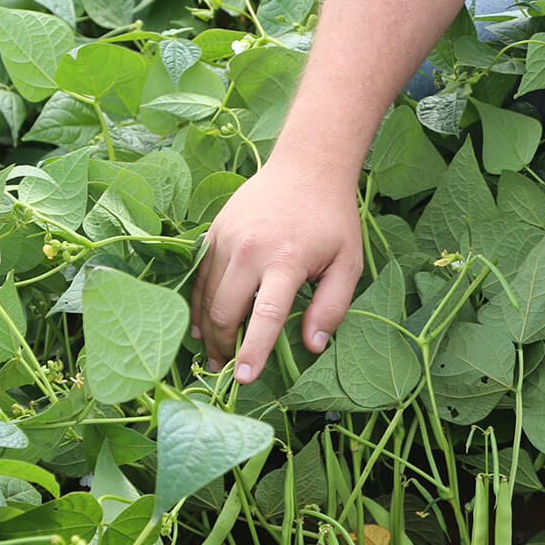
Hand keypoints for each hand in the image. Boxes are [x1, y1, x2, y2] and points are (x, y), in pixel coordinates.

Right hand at [189, 151, 363, 383]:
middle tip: (228, 371)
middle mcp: (249, 249)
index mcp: (286, 260)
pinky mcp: (214, 231)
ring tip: (214, 354)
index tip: (243, 379)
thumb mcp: (348, 263)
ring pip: (205, 296)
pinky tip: (201, 324)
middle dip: (223, 346)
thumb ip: (333, 307)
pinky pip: (198, 276)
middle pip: (224, 310)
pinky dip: (197, 303)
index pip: (264, 315)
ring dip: (207, 330)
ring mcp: (226, 238)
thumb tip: (312, 345)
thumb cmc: (332, 220)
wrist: (306, 166)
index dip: (253, 350)